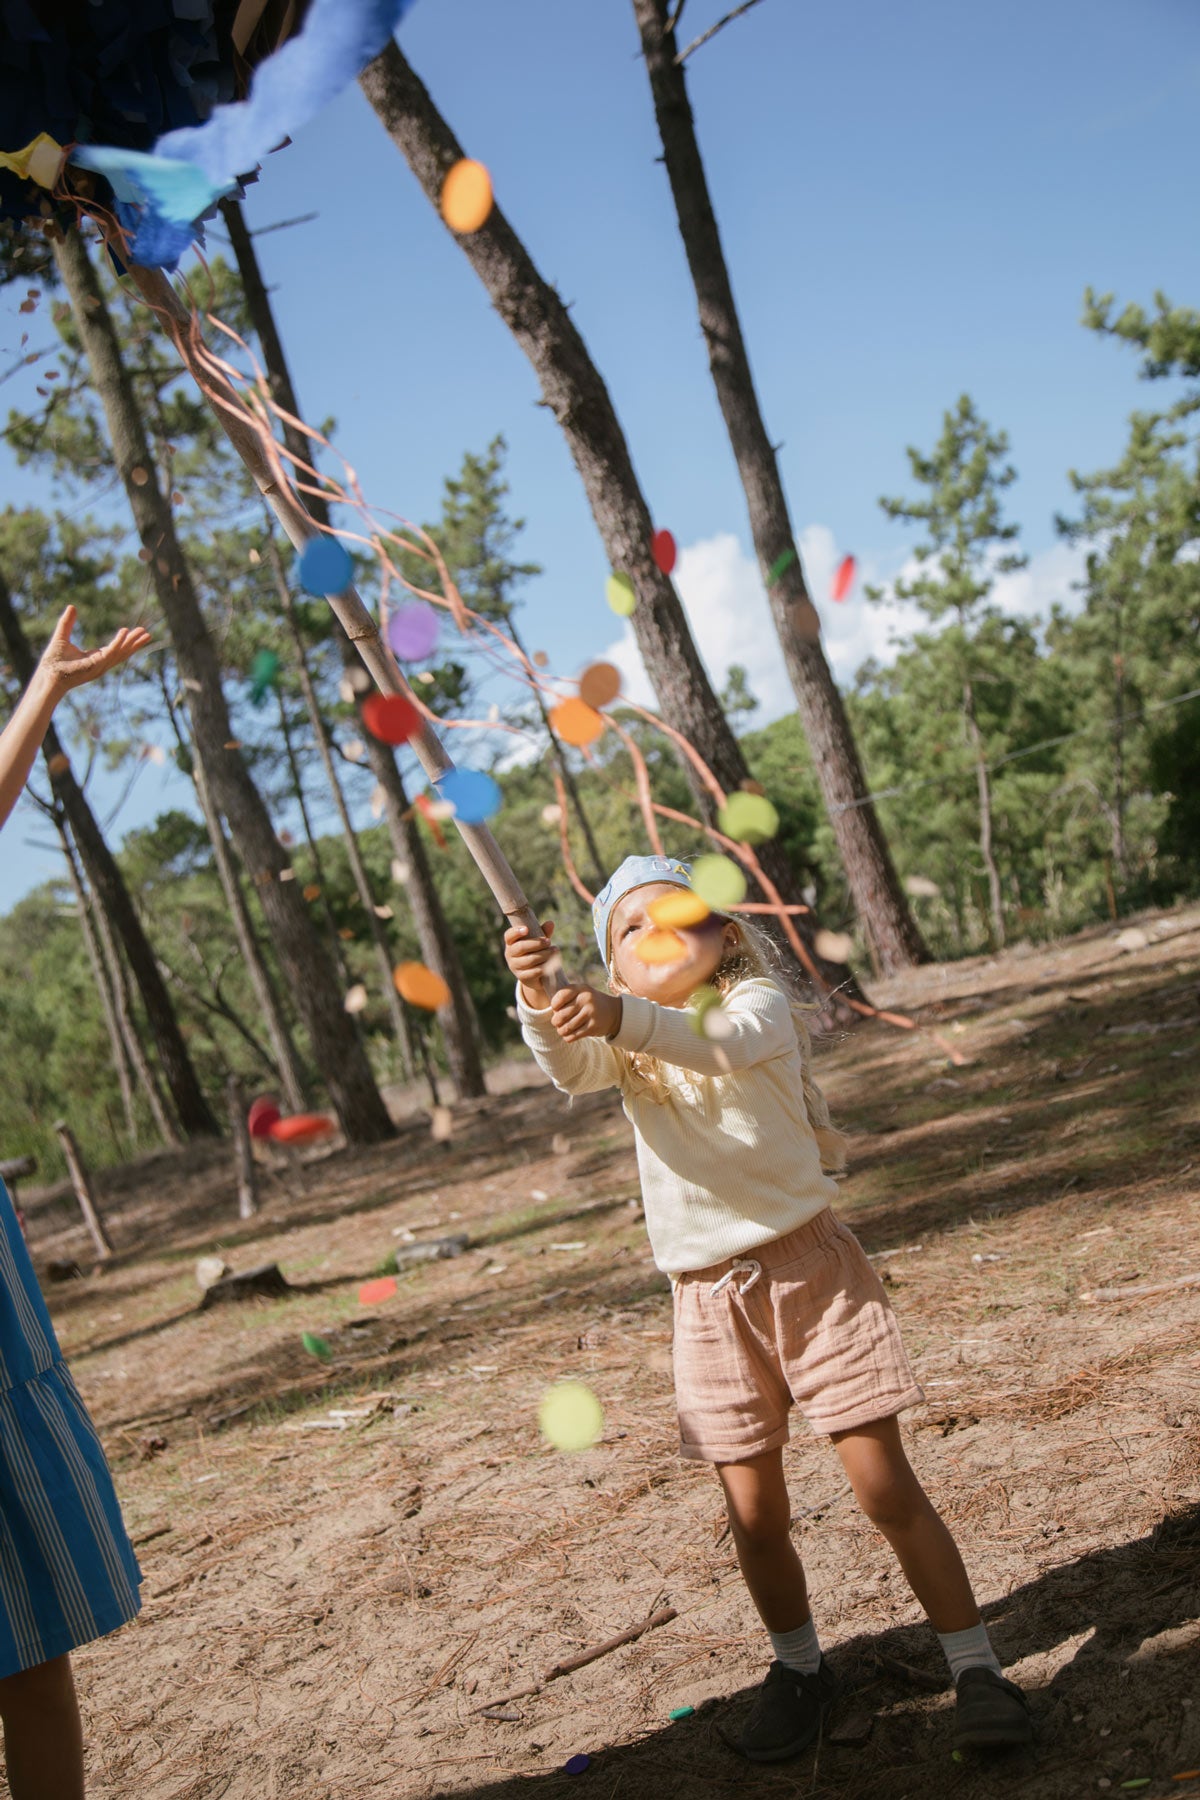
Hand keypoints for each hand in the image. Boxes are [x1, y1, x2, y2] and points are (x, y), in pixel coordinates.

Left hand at [37, 606, 151, 698]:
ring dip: (132, 642)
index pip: (115, 649)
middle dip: (135, 643)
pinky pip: (111, 652)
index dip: (126, 641)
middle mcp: (101, 664)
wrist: (48, 676)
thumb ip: (67, 623)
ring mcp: (100, 665)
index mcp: (95, 658)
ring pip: (120, 652)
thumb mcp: (62, 636)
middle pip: (123, 652)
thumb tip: (72, 607)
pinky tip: (125, 632)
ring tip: (143, 632)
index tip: (135, 631)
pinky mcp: (96, 665)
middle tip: (148, 633)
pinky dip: (119, 642)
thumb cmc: (52, 662)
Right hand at [504, 919, 558, 1008]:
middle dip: (537, 943)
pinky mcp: (522, 977)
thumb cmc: (535, 952)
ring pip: (529, 960)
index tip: (526, 929)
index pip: (509, 936)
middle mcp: (510, 955)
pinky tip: (551, 964)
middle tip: (549, 941)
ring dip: (544, 955)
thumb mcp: (538, 941)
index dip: (516, 932)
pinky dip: (544, 967)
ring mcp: (515, 967)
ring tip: (554, 951)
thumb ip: (543, 932)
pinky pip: (534, 971)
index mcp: (511, 943)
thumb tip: (550, 923)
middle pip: (521, 947)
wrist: (535, 975)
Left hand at [550, 984, 621, 1043]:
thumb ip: (564, 998)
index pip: (560, 997)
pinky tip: (570, 1034)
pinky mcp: (593, 1027)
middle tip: (557, 1022)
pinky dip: (568, 1037)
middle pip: (560, 1015)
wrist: (612, 1012)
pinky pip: (573, 1036)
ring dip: (561, 1031)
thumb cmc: (588, 1003)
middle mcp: (586, 999)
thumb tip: (553, 1015)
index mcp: (581, 988)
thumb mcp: (579, 993)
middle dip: (556, 1021)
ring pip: (566, 1028)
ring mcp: (591, 1013)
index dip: (554, 1006)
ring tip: (563, 1029)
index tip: (557, 1009)